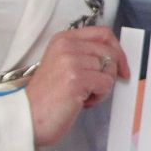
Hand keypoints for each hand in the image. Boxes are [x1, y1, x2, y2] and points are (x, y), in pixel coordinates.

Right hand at [24, 27, 127, 146]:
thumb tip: (115, 58)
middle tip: (96, 88)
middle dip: (111, 74)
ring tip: (83, 96)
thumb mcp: (63, 65)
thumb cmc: (47, 97)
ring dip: (102, 87)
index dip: (118, 50)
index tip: (122, 66)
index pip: (103, 33)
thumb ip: (84, 55)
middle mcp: (67, 46)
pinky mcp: (76, 78)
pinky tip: (81, 102)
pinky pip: (106, 84)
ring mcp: (71, 61)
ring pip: (110, 69)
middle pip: (110, 52)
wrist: (28, 117)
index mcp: (63, 39)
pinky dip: (99, 97)